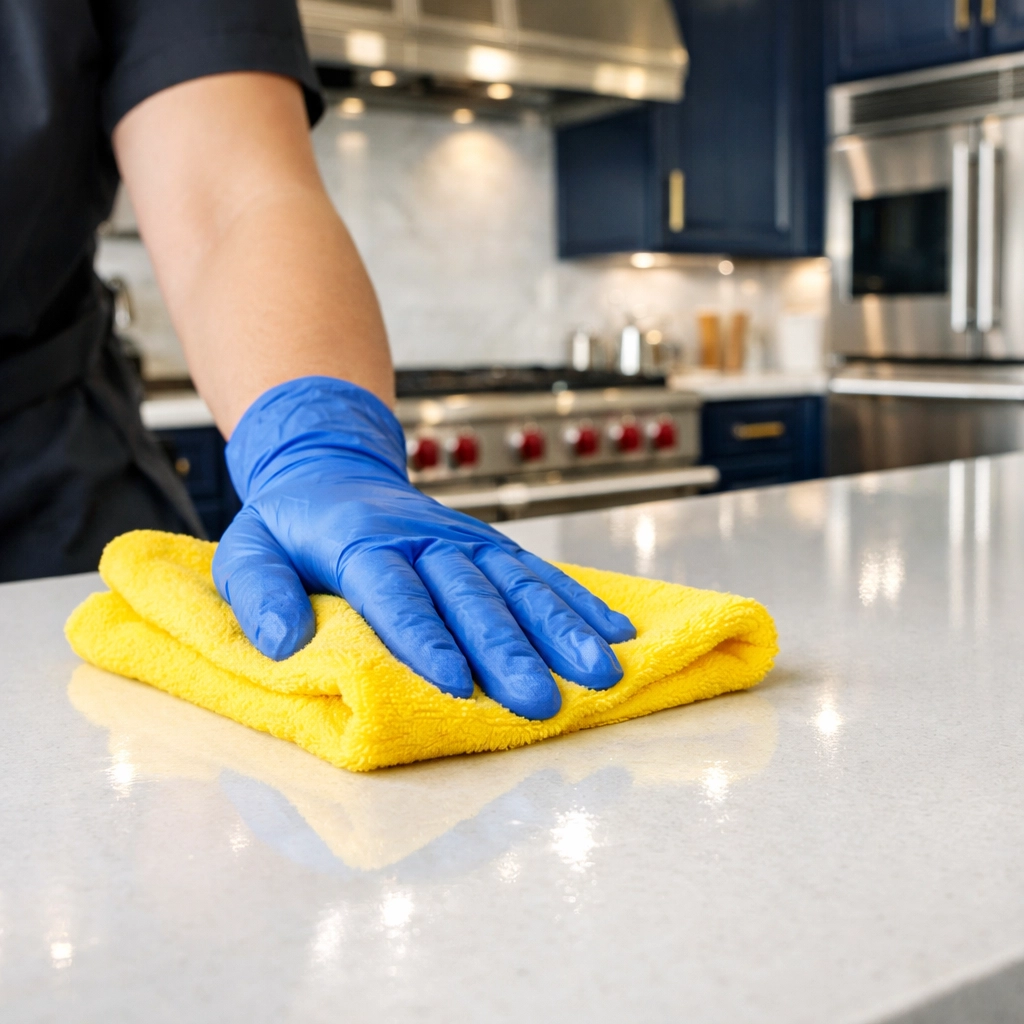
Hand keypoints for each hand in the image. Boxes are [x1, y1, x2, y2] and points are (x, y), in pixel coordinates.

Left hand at [212, 378, 635, 719]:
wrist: (335, 467)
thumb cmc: (292, 524)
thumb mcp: (248, 549)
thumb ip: (258, 591)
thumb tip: (282, 642)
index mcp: (361, 541)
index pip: (396, 591)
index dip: (426, 638)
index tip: (457, 684)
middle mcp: (424, 538)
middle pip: (470, 595)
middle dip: (508, 649)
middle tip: (539, 700)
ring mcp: (464, 540)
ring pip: (519, 583)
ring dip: (561, 629)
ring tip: (600, 673)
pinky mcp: (490, 545)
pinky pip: (538, 571)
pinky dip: (578, 601)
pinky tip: (615, 633)